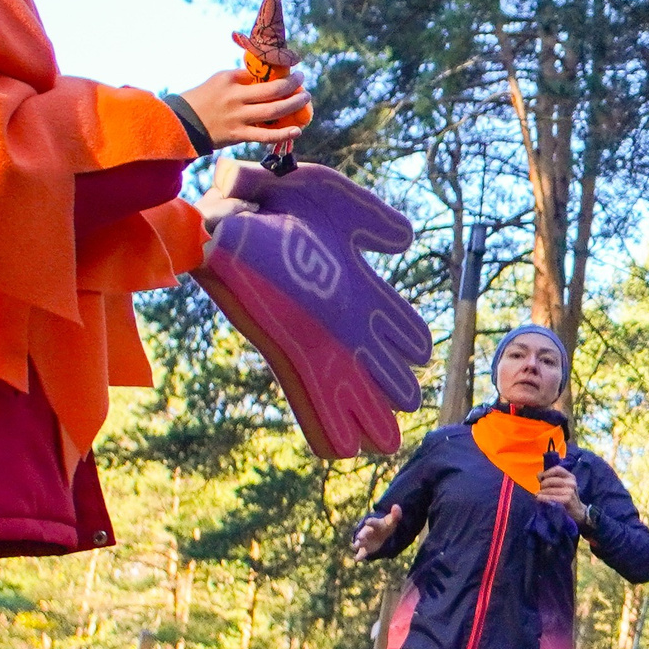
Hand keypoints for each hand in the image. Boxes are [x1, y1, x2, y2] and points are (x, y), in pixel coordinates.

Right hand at [180, 66, 309, 146]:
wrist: (183, 123)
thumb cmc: (203, 99)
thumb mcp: (219, 80)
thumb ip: (242, 79)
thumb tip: (267, 78)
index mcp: (230, 79)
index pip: (260, 73)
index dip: (280, 72)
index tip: (292, 69)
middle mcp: (235, 97)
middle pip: (272, 90)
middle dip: (293, 85)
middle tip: (303, 81)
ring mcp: (237, 117)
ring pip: (273, 111)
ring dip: (294, 105)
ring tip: (306, 99)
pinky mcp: (238, 135)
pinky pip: (265, 135)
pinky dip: (283, 134)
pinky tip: (298, 130)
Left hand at [188, 157, 431, 458]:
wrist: (225, 212)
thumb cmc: (273, 197)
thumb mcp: (337, 202)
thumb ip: (373, 220)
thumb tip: (406, 239)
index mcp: (347, 280)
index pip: (386, 314)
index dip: (405, 333)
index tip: (423, 353)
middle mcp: (334, 314)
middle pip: (371, 358)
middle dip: (391, 384)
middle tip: (412, 405)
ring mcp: (314, 335)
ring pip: (348, 385)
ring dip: (367, 414)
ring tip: (387, 445)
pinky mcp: (289, 348)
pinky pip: (313, 394)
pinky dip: (327, 423)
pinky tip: (343, 451)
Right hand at [352, 506, 398, 560]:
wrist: (381, 533)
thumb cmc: (386, 526)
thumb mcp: (392, 521)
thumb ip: (395, 514)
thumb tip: (396, 506)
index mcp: (374, 524)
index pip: (373, 522)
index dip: (371, 522)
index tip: (368, 521)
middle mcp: (368, 532)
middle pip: (364, 533)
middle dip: (362, 535)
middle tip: (360, 537)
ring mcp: (366, 541)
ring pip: (361, 543)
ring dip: (358, 544)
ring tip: (356, 546)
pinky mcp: (365, 549)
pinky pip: (361, 553)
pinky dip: (359, 556)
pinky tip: (356, 560)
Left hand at [537, 464, 583, 524]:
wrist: (578, 512)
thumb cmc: (567, 498)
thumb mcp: (562, 486)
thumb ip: (551, 479)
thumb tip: (539, 474)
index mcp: (570, 476)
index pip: (557, 469)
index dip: (547, 473)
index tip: (541, 478)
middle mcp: (571, 482)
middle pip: (550, 480)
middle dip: (542, 485)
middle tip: (540, 491)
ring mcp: (570, 491)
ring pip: (549, 489)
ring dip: (541, 493)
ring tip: (538, 496)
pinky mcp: (567, 499)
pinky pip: (551, 497)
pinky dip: (544, 498)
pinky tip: (539, 499)